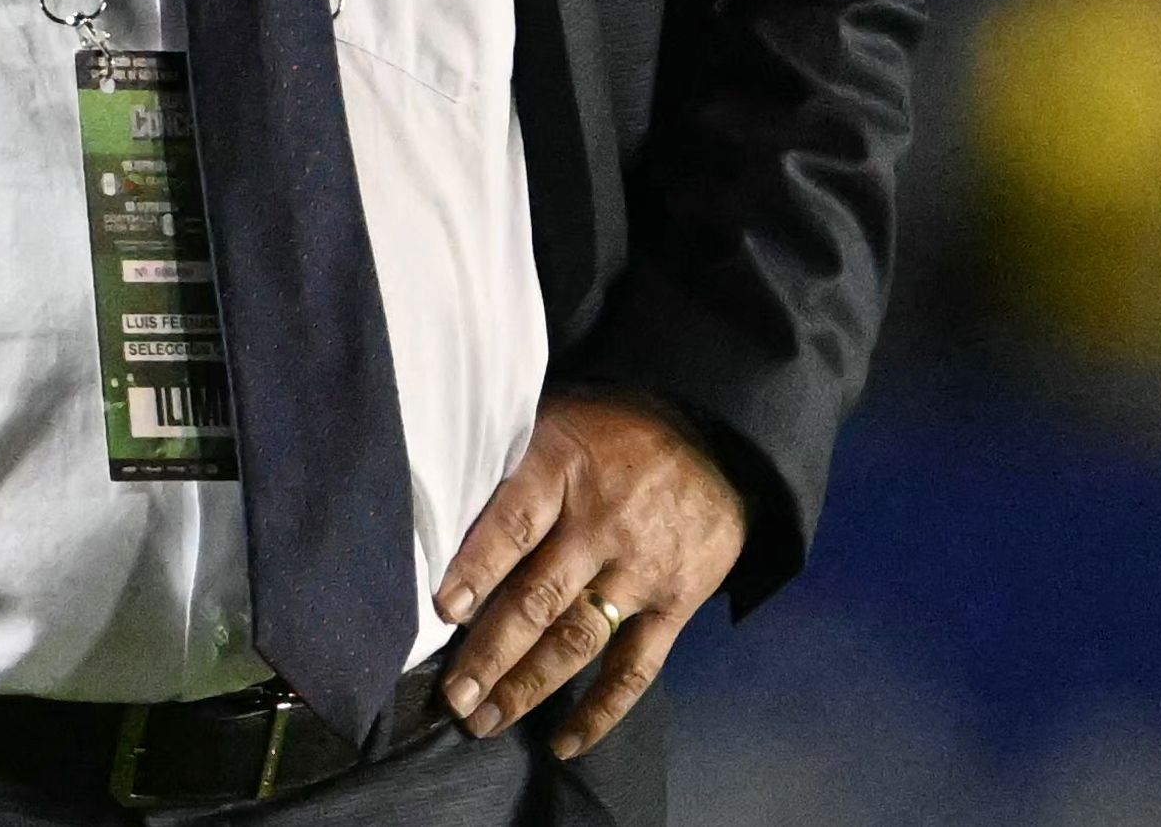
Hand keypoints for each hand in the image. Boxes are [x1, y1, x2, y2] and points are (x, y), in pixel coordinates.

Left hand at [435, 391, 745, 759]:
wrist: (720, 440)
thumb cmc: (619, 433)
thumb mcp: (562, 419)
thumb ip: (511, 464)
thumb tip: (441, 513)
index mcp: (567, 467)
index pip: (517, 522)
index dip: (480, 566)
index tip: (446, 609)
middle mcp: (603, 522)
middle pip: (539, 596)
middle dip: (491, 652)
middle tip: (454, 696)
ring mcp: (641, 567)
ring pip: (577, 637)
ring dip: (528, 685)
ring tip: (484, 720)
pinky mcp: (675, 602)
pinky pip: (636, 667)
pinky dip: (602, 710)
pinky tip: (565, 742)